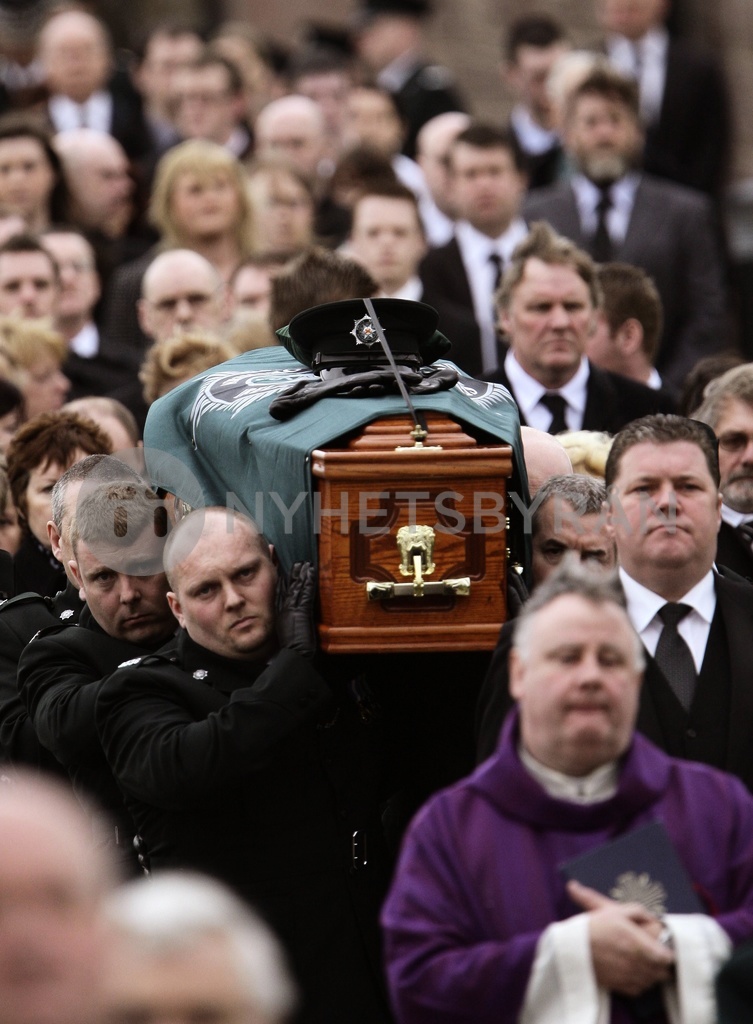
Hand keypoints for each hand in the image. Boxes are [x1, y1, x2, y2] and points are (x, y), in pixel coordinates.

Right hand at [276, 562, 317, 657]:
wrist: (294, 654)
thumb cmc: (292, 649)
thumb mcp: (288, 635)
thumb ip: (289, 625)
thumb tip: (291, 621)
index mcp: (281, 614)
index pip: (280, 594)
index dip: (282, 582)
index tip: (283, 572)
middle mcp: (284, 609)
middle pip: (287, 588)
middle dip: (291, 575)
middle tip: (295, 564)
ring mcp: (292, 609)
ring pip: (296, 588)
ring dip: (301, 575)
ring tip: (304, 565)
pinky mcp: (301, 611)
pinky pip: (305, 593)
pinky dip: (308, 582)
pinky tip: (310, 573)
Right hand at [567, 880, 674, 996]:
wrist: (572, 947)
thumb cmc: (594, 926)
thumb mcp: (615, 910)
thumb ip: (638, 912)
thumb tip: (652, 917)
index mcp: (637, 943)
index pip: (665, 957)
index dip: (666, 952)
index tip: (663, 948)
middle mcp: (635, 963)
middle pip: (661, 972)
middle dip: (662, 965)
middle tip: (655, 956)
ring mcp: (627, 976)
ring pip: (652, 981)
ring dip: (652, 974)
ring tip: (646, 964)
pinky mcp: (619, 986)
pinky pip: (639, 989)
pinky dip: (641, 983)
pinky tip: (635, 973)